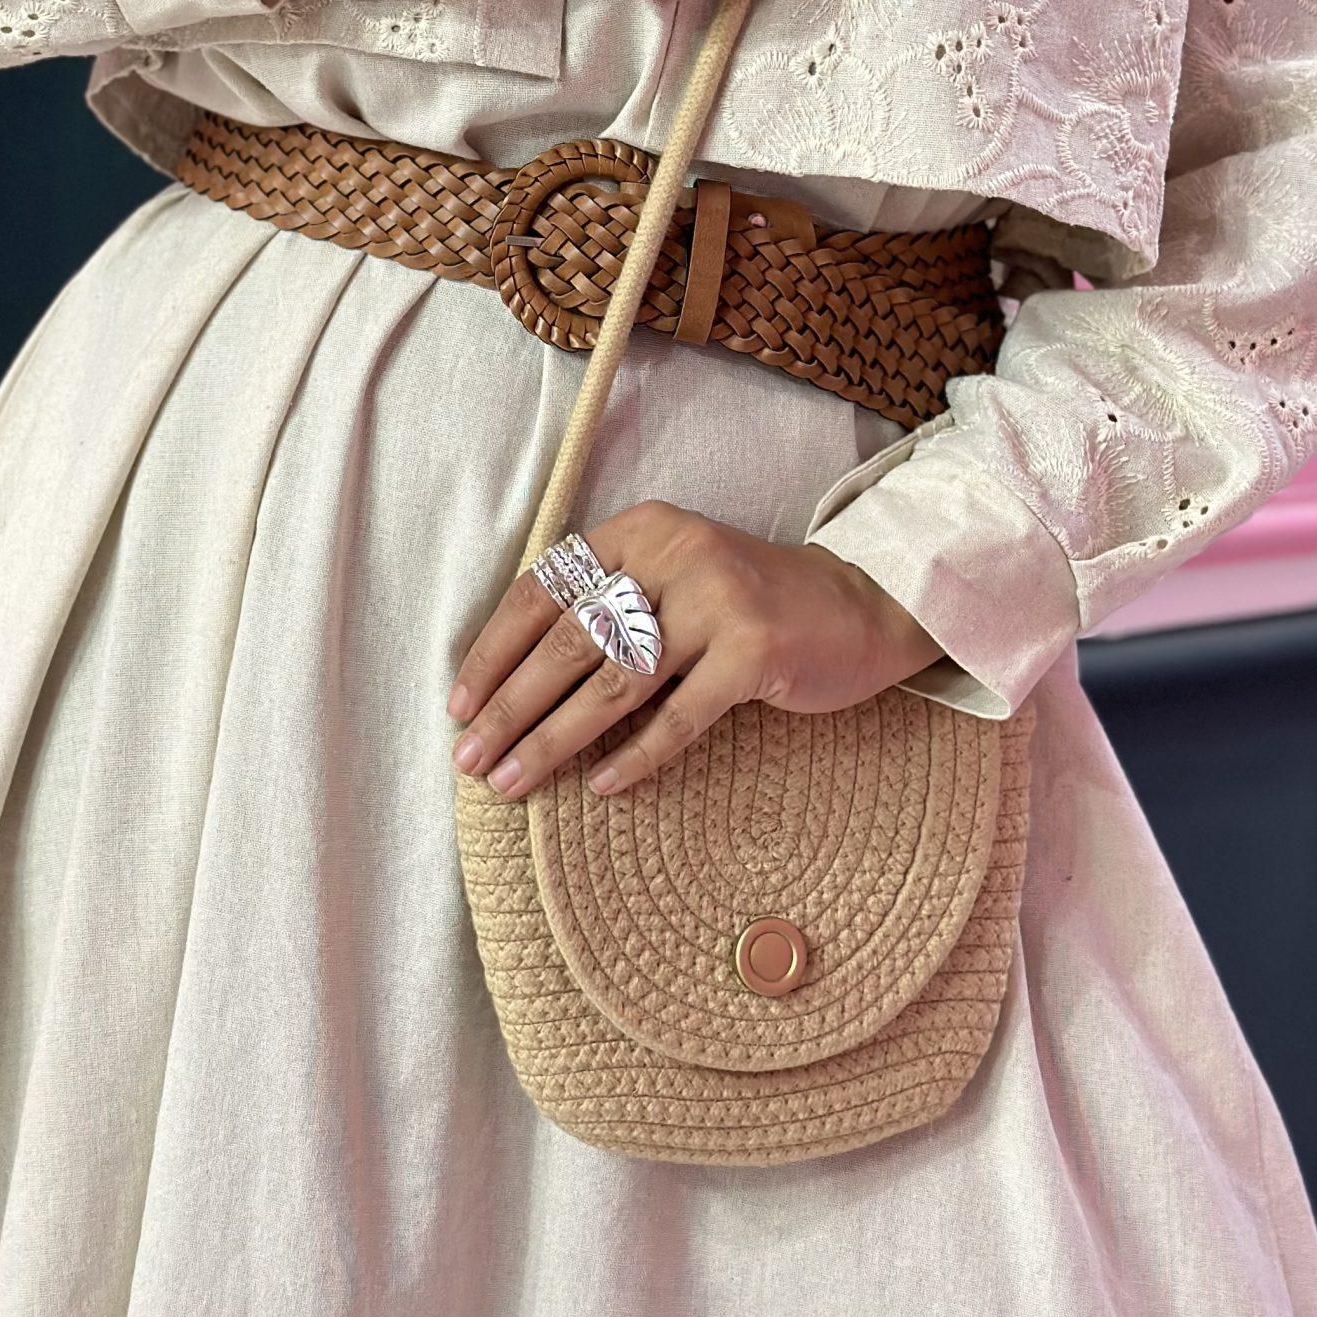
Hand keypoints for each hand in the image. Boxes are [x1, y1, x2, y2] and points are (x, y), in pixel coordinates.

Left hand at [444, 502, 945, 799]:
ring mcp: (718, 599)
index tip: (459, 706)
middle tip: (470, 760)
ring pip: (613, 681)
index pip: (544, 589)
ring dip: (554, 739)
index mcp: (641, 529)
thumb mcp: (672, 580)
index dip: (494, 650)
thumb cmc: (746, 606)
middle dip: (510, 706)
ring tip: (513, 782)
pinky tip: (600, 787)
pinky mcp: (756, 649)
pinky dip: (635, 756)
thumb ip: (608, 609)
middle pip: (570, 641)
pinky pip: (679, 716)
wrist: (857, 607)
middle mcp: (674, 552)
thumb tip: (512, 686)